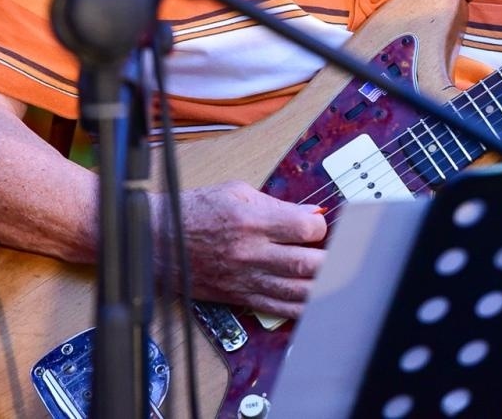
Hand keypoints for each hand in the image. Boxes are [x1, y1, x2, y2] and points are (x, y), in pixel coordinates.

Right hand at [157, 180, 327, 318]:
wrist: (156, 240)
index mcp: (251, 220)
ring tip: (340, 280)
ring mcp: (245, 278)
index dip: (321, 226)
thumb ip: (276, 203)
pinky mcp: (239, 296)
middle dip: (331, 259)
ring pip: (295, 291)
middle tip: (345, 253)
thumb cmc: (193, 211)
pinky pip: (276, 308)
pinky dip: (300, 310)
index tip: (322, 225)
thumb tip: (309, 212)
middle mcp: (250, 252)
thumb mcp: (235, 191)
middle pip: (305, 262)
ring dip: (323, 287)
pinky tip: (316, 305)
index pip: (304, 227)